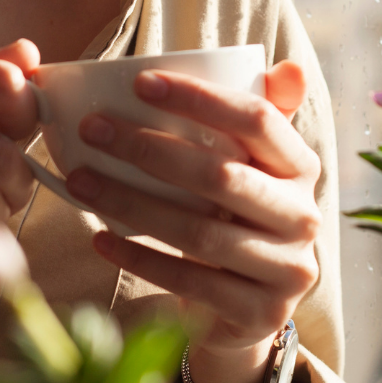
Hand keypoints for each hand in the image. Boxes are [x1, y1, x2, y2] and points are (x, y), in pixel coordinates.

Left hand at [64, 61, 319, 382]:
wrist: (250, 307)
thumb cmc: (237, 212)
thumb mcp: (252, 164)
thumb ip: (257, 115)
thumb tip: (287, 67)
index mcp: (300, 166)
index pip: (256, 118)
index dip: (199, 97)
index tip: (139, 82)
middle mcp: (302, 216)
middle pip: (219, 174)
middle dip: (148, 147)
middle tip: (92, 128)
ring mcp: (286, 270)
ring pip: (197, 232)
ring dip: (129, 202)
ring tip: (79, 180)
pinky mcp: (259, 314)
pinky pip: (189, 282)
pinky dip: (139, 257)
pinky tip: (100, 237)